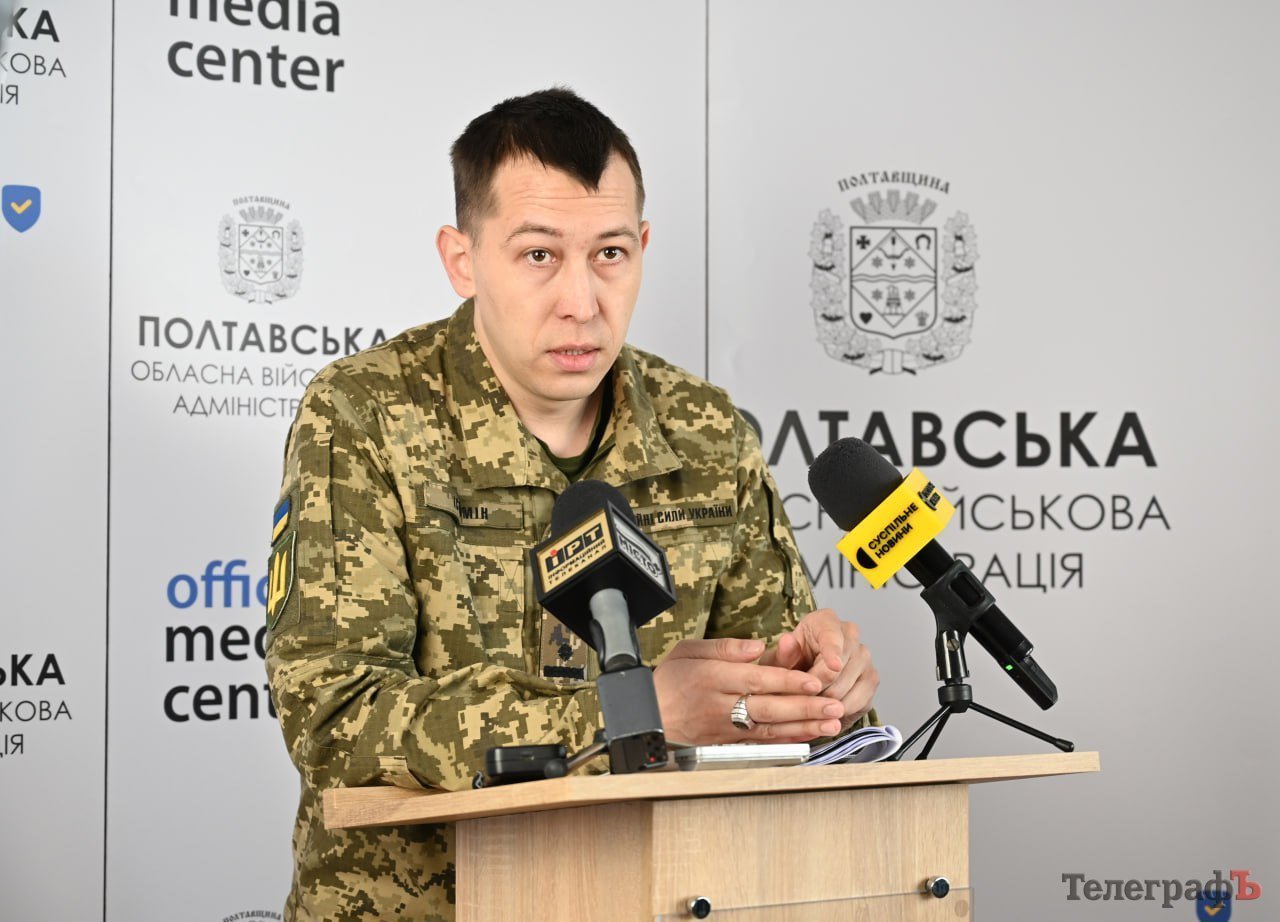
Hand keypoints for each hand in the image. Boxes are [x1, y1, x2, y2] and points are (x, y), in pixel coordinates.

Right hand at [652, 637, 844, 743]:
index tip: (813, 681)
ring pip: (769, 728)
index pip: (756, 679)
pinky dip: (786, 740)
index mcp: (712, 677)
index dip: (786, 681)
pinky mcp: (727, 743)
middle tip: (834, 705)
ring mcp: (724, 728)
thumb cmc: (668, 681)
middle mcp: (720, 705)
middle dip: (804, 707)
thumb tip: (756, 647)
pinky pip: (761, 743)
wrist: (647, 717)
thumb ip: (724, 647)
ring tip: (831, 723)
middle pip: (768, 706)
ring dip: (803, 726)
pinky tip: (807, 736)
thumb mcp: (687, 651)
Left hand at [759, 609, 878, 730]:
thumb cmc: (791, 662)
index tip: (833, 666)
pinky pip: (858, 703)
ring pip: (846, 689)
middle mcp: (851, 635)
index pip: (832, 635)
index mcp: (825, 621)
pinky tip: (825, 711)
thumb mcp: (779, 659)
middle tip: (799, 697)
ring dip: (824, 703)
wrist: (805, 673)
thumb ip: (782, 653)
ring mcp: (864, 658)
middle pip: (838, 669)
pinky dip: (839, 711)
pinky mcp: (871, 680)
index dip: (833, 651)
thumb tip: (787, 641)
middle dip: (816, 688)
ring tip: (809, 703)